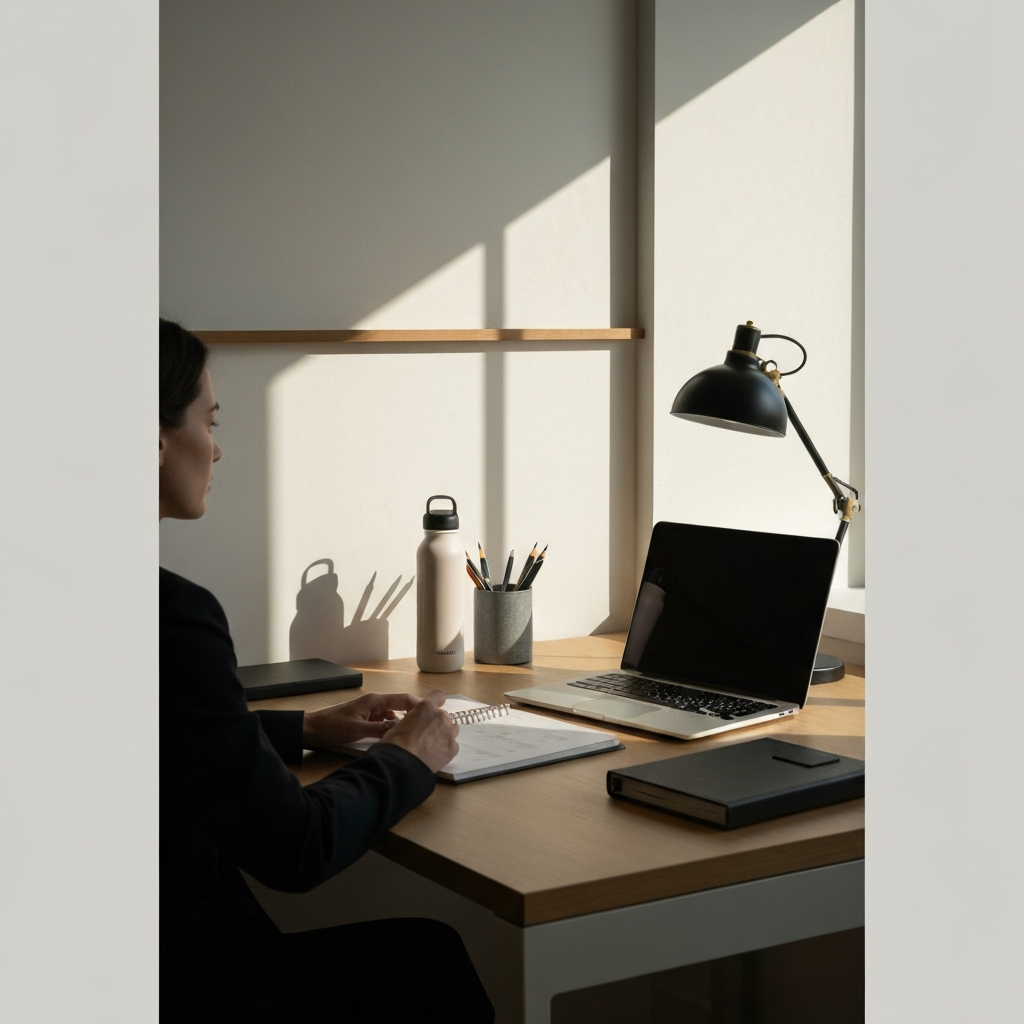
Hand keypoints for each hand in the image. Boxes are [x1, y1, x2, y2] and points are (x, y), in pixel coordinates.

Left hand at [302, 692, 420, 751]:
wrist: (312, 729)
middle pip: (401, 706)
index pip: (404, 699)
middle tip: (429, 724)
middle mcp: (375, 703)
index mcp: (375, 700)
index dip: (421, 705)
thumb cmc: (332, 727)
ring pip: (393, 715)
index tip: (435, 711)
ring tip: (415, 733)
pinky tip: (396, 737)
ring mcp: (371, 711)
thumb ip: (381, 729)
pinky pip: (385, 721)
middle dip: (415, 714)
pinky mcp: (366, 719)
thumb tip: (402, 729)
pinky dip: (392, 727)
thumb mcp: (358, 730)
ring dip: (403, 722)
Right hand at [380, 689, 458, 773]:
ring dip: (443, 734)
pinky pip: (452, 746)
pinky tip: (433, 756)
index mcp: (426, 707)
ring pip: (451, 729)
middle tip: (425, 735)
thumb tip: (415, 723)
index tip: (433, 708)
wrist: (401, 765)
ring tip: (430, 746)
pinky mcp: (454, 748)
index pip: (438, 695)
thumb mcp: (399, 724)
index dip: (435, 701)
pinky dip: (445, 750)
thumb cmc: (395, 744)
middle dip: (437, 723)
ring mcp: (449, 732)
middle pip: (444, 716)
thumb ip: (413, 718)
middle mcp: (441, 717)